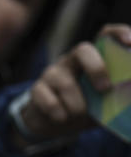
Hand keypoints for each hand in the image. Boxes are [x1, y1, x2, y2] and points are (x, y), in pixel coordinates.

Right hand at [17, 24, 130, 140]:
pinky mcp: (37, 89)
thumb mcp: (106, 102)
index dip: (119, 33)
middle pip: (82, 50)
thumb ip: (120, 97)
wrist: (52, 123)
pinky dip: (58, 112)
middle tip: (105, 89)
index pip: (105, 35)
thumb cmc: (86, 108)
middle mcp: (72, 61)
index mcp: (93, 60)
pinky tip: (62, 118)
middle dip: (96, 68)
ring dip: (77, 105)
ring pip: (65, 83)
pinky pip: (48, 99)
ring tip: (79, 116)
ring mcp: (52, 73)